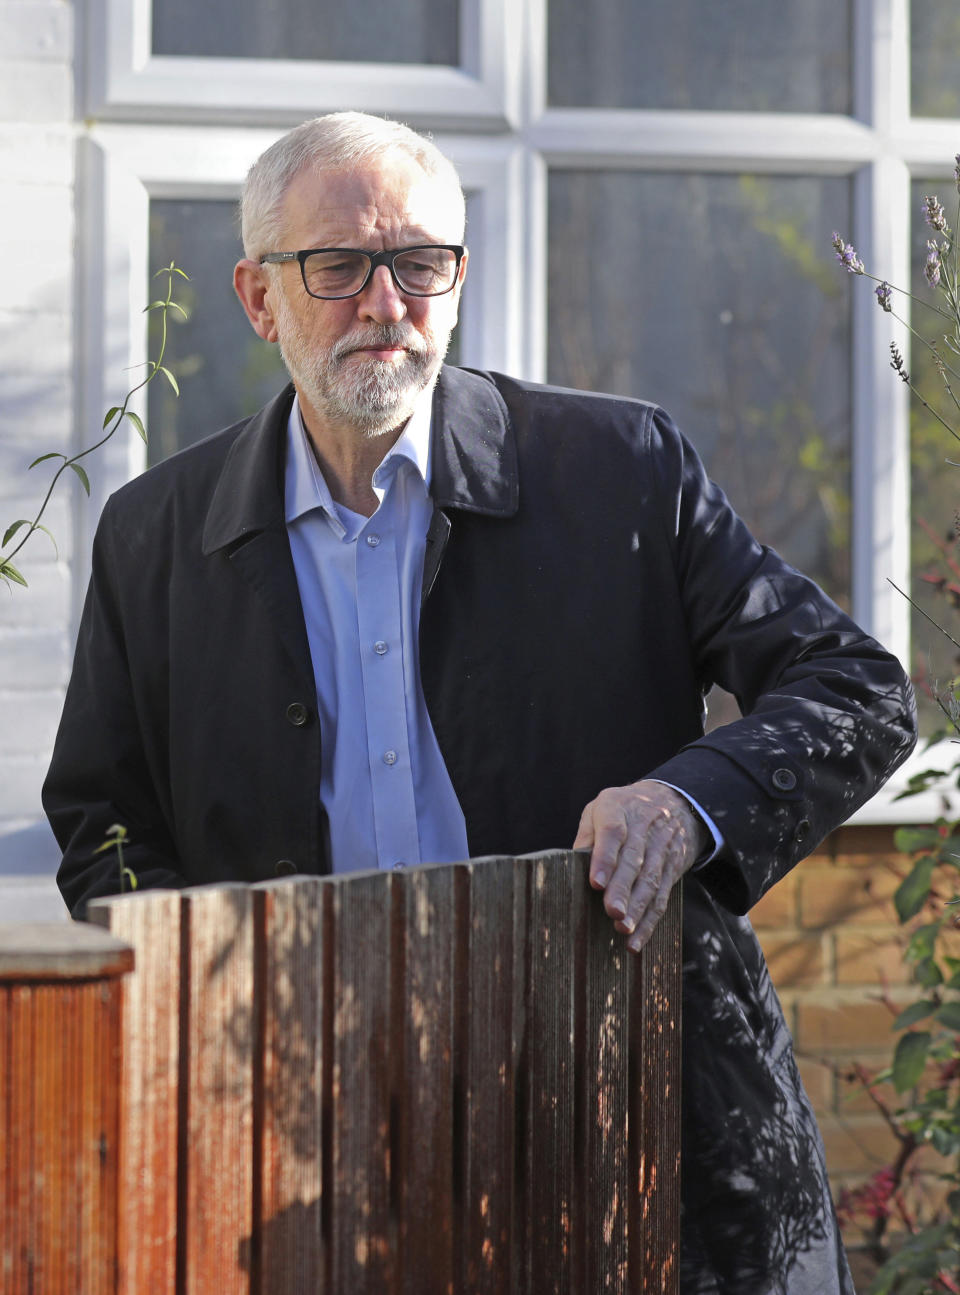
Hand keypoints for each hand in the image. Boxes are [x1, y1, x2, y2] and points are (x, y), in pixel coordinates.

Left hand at [573, 780, 708, 951]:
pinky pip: (661, 896)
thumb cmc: (623, 810)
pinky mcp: (671, 868)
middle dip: (623, 888)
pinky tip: (637, 941)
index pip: (613, 831)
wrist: (673, 800)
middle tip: (613, 913)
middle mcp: (643, 827)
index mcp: (618, 808)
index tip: (596, 883)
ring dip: (638, 908)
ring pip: (650, 880)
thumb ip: (586, 835)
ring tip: (624, 930)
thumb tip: (569, 866)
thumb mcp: (600, 808)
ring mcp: (661, 848)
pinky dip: (650, 921)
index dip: (605, 857)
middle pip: (633, 859)